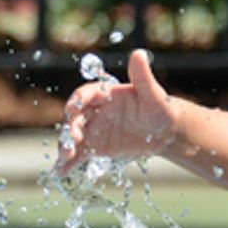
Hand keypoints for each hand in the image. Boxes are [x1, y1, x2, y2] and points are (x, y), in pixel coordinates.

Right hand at [58, 48, 175, 171]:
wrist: (165, 131)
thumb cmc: (160, 107)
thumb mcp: (153, 93)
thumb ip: (142, 76)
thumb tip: (138, 53)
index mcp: (105, 93)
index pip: (85, 94)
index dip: (78, 101)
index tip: (74, 110)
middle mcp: (95, 111)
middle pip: (75, 118)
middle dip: (71, 128)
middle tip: (73, 140)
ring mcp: (94, 129)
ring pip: (74, 137)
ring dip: (66, 147)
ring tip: (65, 159)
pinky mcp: (96, 146)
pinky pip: (80, 154)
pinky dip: (70, 163)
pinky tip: (62, 173)